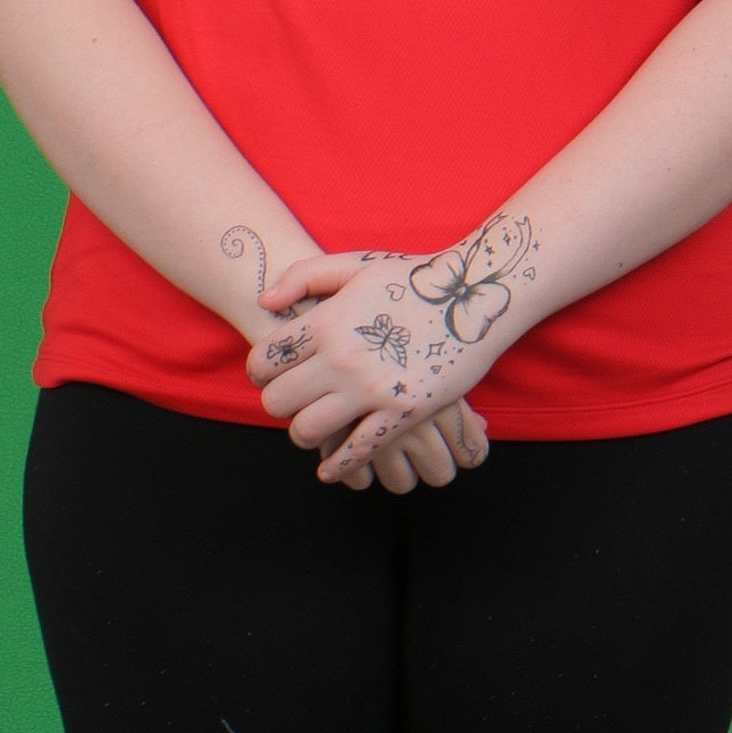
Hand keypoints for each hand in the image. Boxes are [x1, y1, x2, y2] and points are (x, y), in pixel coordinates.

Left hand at [246, 281, 492, 489]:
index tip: (266, 375)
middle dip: (275, 404)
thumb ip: (304, 276)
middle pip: (278, 400)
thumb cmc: (412, 278)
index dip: (258, 371)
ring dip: (302, 433)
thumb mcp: (355, 264)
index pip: (265, 359)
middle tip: (288, 401)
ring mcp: (372, 388)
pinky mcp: (402, 412)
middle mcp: (342, 357)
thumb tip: (264, 301)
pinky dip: (338, 467)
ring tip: (310, 426)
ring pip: (308, 430)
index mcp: (327, 321)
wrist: (473, 295)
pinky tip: (330, 469)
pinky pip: (357, 451)